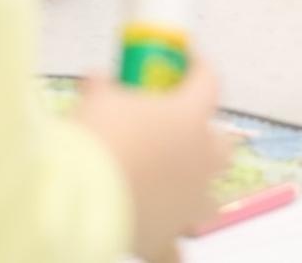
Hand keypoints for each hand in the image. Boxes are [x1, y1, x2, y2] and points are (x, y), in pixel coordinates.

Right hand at [74, 63, 232, 261]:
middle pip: (221, 143)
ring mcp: (191, 200)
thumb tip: (98, 79)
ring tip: (168, 180)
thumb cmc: (97, 138)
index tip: (186, 60)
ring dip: (195, 183)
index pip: (209, 81)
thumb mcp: (97, 99)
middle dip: (204, 134)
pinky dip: (170, 237)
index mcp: (190, 116)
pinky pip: (177, 242)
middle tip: (176, 127)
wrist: (80, 199)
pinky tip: (154, 227)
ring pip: (210, 193)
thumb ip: (104, 87)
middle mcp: (202, 159)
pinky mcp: (170, 234)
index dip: (198, 67)